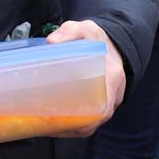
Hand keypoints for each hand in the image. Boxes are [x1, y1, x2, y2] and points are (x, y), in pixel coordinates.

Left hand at [47, 20, 126, 136]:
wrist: (111, 43)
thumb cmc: (96, 39)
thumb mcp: (85, 30)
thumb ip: (69, 32)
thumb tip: (51, 42)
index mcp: (113, 78)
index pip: (104, 109)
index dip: (85, 121)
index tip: (62, 121)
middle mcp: (114, 95)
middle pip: (93, 121)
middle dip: (70, 128)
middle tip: (45, 123)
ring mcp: (108, 102)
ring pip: (89, 123)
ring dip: (69, 128)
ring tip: (44, 125)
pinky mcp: (99, 104)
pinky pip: (87, 119)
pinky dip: (71, 124)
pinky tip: (53, 121)